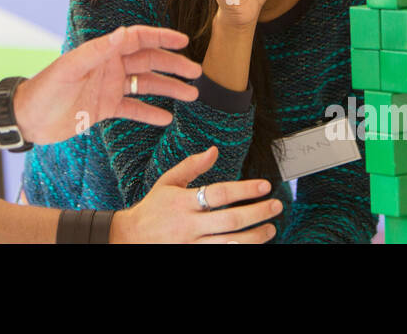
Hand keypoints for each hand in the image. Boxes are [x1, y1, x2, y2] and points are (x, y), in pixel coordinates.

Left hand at [14, 25, 200, 144]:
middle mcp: (109, 67)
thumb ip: (98, 51)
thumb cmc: (45, 89)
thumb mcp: (71, 68)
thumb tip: (124, 32)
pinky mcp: (105, 108)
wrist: (28, 118)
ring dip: (168, 89)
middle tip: (196, 73)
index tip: (184, 40)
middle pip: (147, 62)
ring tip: (191, 95)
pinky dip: (150, 112)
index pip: (137, 39)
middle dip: (172, 65)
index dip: (161, 37)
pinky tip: (167, 118)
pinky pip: (133, 108)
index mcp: (102, 52)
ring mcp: (109, 87)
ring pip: (145, 85)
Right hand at [110, 146, 280, 242]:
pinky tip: (252, 243)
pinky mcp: (194, 256)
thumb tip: (214, 150)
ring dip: (256, 236)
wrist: (130, 238)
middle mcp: (189, 225)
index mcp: (182, 202)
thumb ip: (191, 166)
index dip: (245, 189)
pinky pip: (222, 254)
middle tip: (276, 205)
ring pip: (231, 243)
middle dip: (258, 213)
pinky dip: (240, 249)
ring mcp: (192, 244)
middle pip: (231, 221)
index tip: (264, 185)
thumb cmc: (152, 208)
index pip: (219, 193)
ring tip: (270, 228)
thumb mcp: (167, 182)